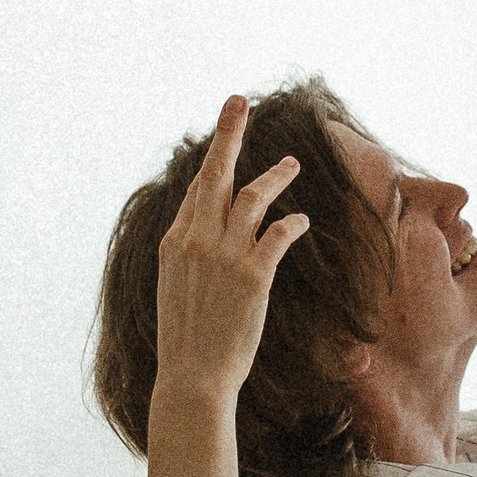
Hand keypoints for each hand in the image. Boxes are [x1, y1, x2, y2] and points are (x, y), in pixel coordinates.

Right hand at [154, 95, 308, 398]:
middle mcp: (196, 240)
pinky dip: (293, 222)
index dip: (213, 162)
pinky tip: (302, 219)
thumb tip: (203, 237)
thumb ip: (189, 257)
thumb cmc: (186, 341)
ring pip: (252, 196)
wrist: (191, 376)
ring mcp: (224, 255)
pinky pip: (278, 233)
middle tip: (239, 100)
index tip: (224, 139)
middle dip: (228, 132)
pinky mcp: (253, 275)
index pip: (197, 191)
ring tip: (292, 163)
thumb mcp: (175, 289)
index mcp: (174, 243)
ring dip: (275, 175)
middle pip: (215, 173)